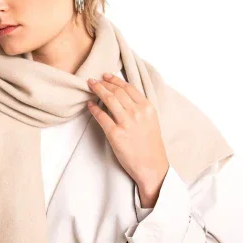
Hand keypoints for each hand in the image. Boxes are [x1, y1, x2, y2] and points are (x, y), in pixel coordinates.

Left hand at [87, 72, 169, 205]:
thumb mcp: (151, 121)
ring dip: (97, 90)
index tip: (106, 76)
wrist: (152, 166)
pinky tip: (90, 105)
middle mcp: (137, 112)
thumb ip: (140, 108)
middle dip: (103, 83)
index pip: (128, 87)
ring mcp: (126, 123)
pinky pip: (101, 116)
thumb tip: (122, 96)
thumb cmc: (151, 145)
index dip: (115, 80)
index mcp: (147, 107)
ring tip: (90, 86)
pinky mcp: (115, 134)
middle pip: (117, 91)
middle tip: (94, 80)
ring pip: (108, 99)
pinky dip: (94, 108)